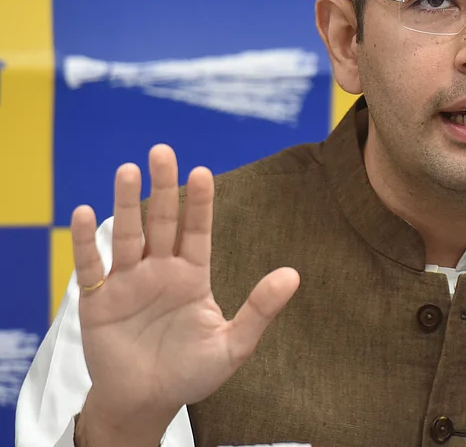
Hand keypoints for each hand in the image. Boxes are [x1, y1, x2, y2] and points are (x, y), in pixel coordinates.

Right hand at [70, 144, 299, 442]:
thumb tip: (294, 275)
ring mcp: (128, 283)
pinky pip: (90, 267)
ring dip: (126, 203)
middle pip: (161, 221)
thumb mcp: (233, 344)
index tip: (202, 172)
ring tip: (129, 170)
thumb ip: (260, 309)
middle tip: (162, 151)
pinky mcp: (98, 301)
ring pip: (127, 235)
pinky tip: (83, 213)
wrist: (148, 402)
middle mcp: (159, 271)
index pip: (197, 230)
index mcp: (192, 276)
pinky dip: (85, 242)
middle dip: (161, 188)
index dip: (199, 202)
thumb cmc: (191, 374)